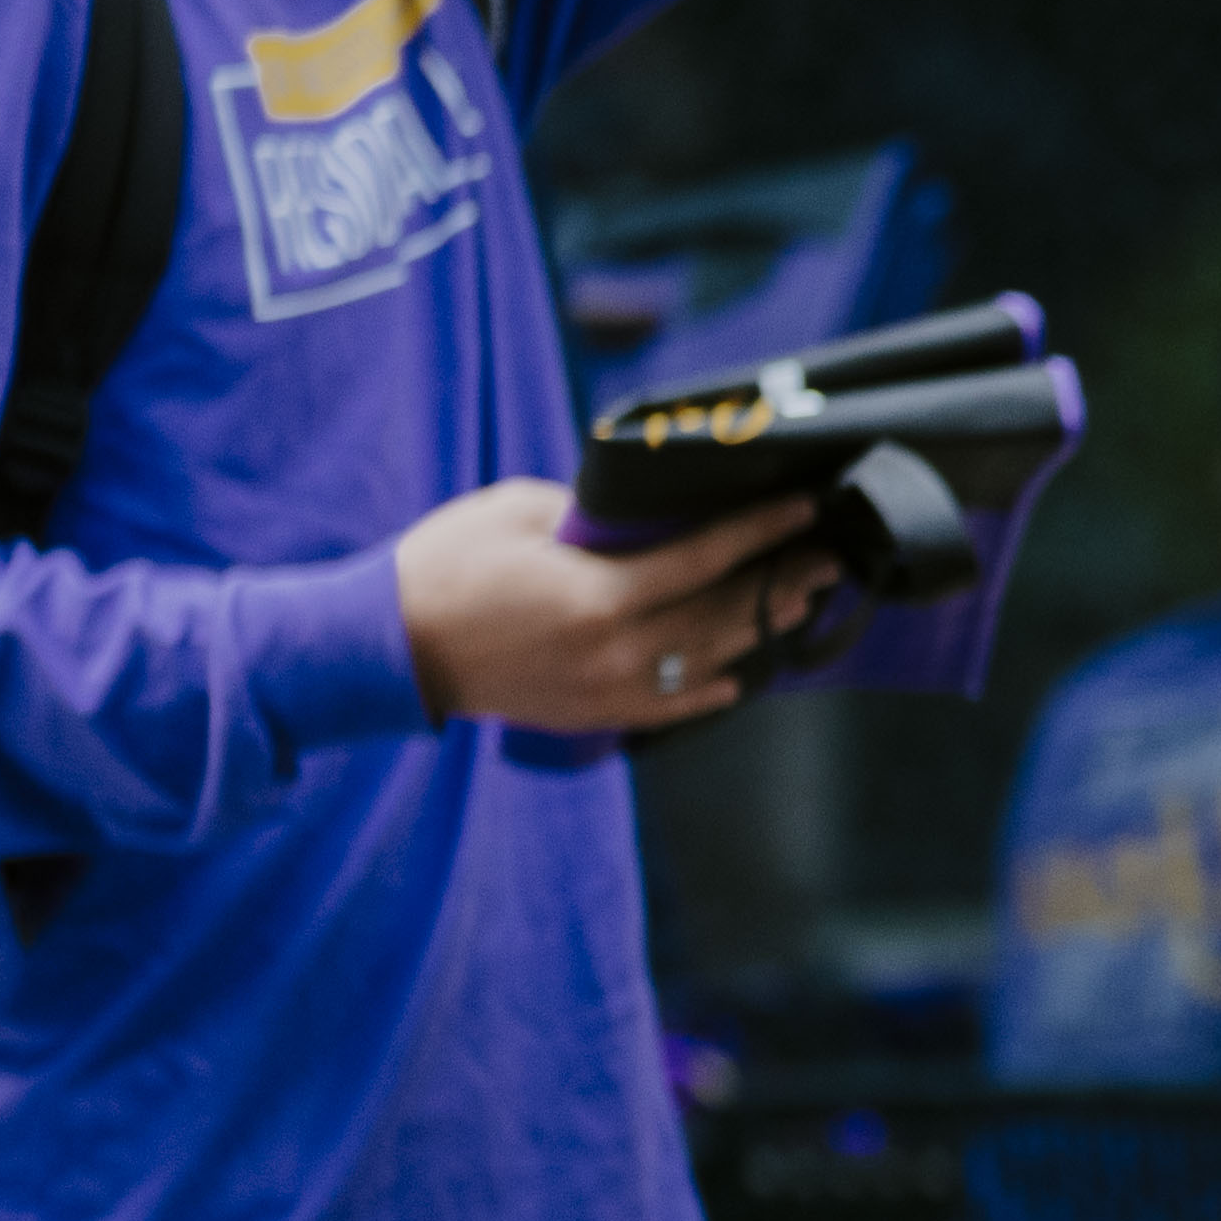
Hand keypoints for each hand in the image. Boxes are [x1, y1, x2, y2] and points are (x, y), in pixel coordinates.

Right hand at [397, 480, 830, 733]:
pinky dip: (713, 686)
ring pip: (709, 659)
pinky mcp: (594, 714)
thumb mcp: (517, 510)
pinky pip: (673, 704)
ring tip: (803, 596)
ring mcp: (610, 690)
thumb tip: (648, 511)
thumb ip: (593, 512)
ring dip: (761, 627)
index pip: (705, 559)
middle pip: (724, 614)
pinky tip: (744, 672)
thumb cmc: (446, 565)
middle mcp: (617, 651)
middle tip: (829, 553)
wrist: (391, 648)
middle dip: (781, 579)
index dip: (762, 531)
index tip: (805, 506)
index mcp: (600, 596)